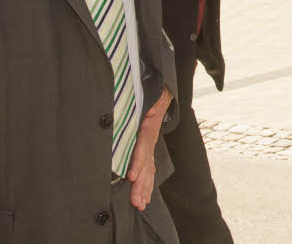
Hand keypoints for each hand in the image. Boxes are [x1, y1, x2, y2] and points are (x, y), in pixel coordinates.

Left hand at [127, 87, 171, 209]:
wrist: (161, 87)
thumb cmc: (149, 91)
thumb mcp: (146, 95)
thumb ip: (142, 104)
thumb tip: (138, 110)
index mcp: (148, 125)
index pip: (143, 146)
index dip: (138, 161)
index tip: (130, 176)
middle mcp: (151, 136)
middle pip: (147, 163)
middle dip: (142, 184)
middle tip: (136, 202)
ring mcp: (151, 142)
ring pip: (150, 168)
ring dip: (145, 187)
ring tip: (140, 203)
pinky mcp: (149, 144)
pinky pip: (150, 165)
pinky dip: (148, 181)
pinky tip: (146, 195)